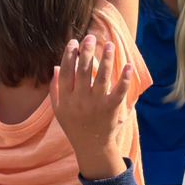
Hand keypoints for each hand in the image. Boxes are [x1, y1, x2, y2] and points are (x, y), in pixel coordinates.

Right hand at [51, 32, 135, 179]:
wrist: (92, 147)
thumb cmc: (74, 126)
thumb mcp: (59, 110)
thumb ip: (56, 89)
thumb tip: (56, 66)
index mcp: (65, 99)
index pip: (67, 72)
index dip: (69, 55)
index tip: (74, 42)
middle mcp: (80, 101)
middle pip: (83, 71)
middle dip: (87, 52)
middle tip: (90, 37)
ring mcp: (96, 105)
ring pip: (102, 77)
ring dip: (106, 59)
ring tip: (109, 45)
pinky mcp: (112, 109)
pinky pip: (119, 91)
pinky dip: (125, 79)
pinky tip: (128, 66)